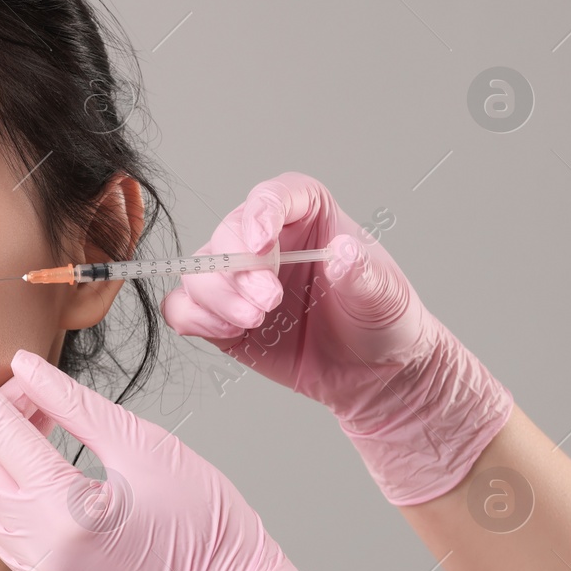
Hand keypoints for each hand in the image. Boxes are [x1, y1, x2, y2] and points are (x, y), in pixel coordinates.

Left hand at [0, 337, 354, 570]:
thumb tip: (25, 367)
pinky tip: (52, 470)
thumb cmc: (204, 519)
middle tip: (41, 394)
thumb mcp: (145, 445)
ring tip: (51, 427)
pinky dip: (12, 491)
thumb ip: (75, 404)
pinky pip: (3, 530)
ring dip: (3, 454)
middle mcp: (40, 546)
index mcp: (65, 506)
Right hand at [160, 171, 512, 505]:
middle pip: (230, 233)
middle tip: (268, 302)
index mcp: (308, 214)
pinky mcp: (221, 315)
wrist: (373, 374)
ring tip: (254, 321)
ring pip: (201, 270)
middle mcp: (268, 239)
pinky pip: (184, 307)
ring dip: (218, 297)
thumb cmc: (382, 322)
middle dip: (240, 268)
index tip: (262, 242)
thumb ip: (364, 273)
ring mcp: (239, 278)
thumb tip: (342, 253)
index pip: (275, 195)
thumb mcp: (385, 295)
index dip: (261, 212)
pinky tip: (228, 332)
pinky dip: (195, 318)